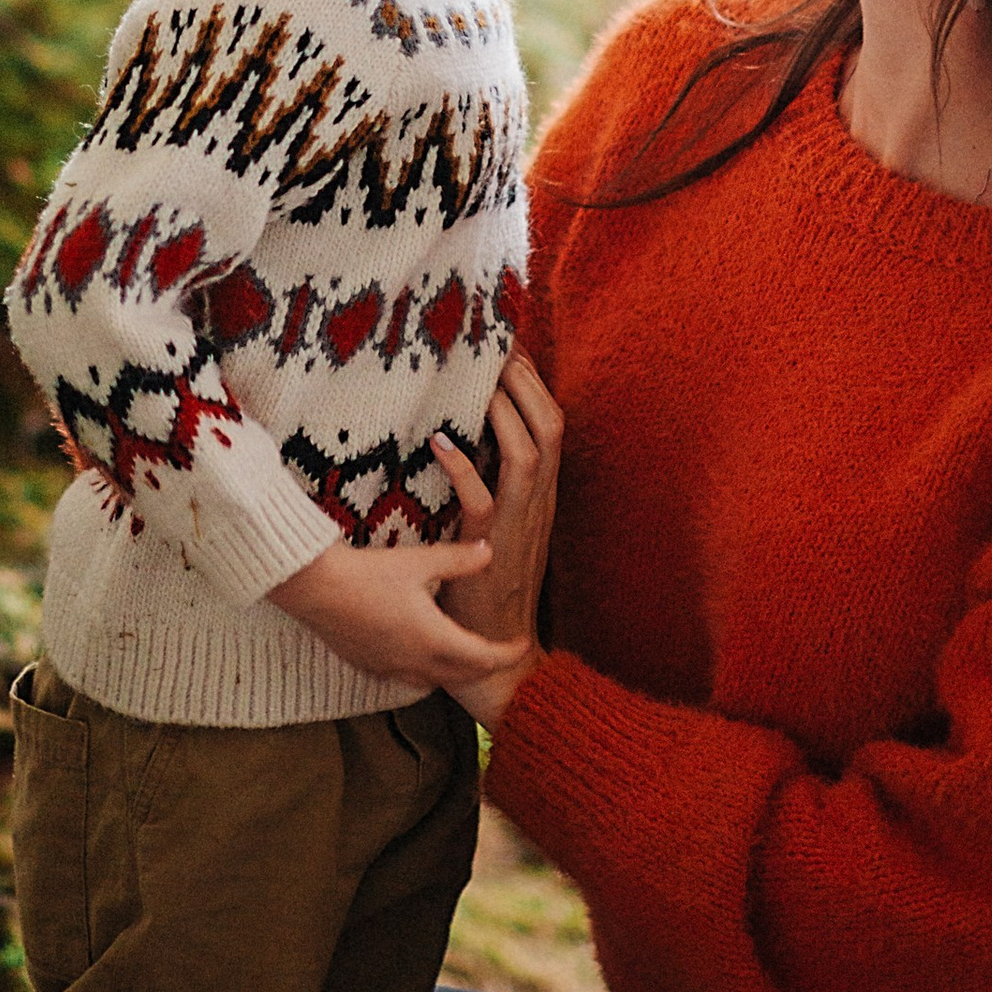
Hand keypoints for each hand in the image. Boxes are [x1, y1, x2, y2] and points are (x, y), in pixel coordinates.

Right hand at [268, 535, 531, 697]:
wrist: (315, 589)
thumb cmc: (369, 573)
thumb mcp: (420, 562)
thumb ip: (460, 560)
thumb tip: (490, 551)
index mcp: (435, 640)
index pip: (484, 658)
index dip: (508, 653)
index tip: (524, 645)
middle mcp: (415, 663)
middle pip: (462, 676)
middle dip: (486, 666)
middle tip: (500, 652)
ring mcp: (389, 668)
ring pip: (434, 682)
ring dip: (455, 672)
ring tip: (464, 653)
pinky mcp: (368, 666)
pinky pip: (406, 678)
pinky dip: (424, 671)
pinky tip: (419, 652)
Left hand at [431, 352, 560, 652]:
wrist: (496, 646)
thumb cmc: (488, 577)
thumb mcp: (499, 517)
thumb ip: (493, 475)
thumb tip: (467, 427)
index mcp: (544, 491)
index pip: (552, 421)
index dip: (534, 381)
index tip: (509, 345)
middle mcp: (540, 501)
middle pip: (551, 426)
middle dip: (527, 381)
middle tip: (496, 346)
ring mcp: (520, 523)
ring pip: (530, 453)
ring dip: (507, 411)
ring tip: (480, 378)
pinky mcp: (491, 547)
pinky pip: (483, 500)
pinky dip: (463, 468)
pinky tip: (439, 444)